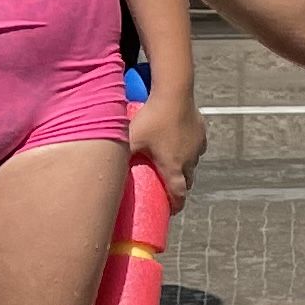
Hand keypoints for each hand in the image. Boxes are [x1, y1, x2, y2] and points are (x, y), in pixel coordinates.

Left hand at [128, 89, 206, 210]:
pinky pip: (197, 147)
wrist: (174, 94)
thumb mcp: (131, 139)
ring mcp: (197, 147)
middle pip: (187, 182)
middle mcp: (189, 161)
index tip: (171, 210)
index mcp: (173, 167)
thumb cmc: (151, 119)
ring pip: (193, 164)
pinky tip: (180, 142)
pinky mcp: (202, 132)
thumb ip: (118, 155)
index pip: (178, 195)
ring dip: (184, 168)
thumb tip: (103, 168)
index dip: (176, 205)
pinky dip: (189, 150)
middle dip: (179, 187)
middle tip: (167, 187)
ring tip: (172, 163)